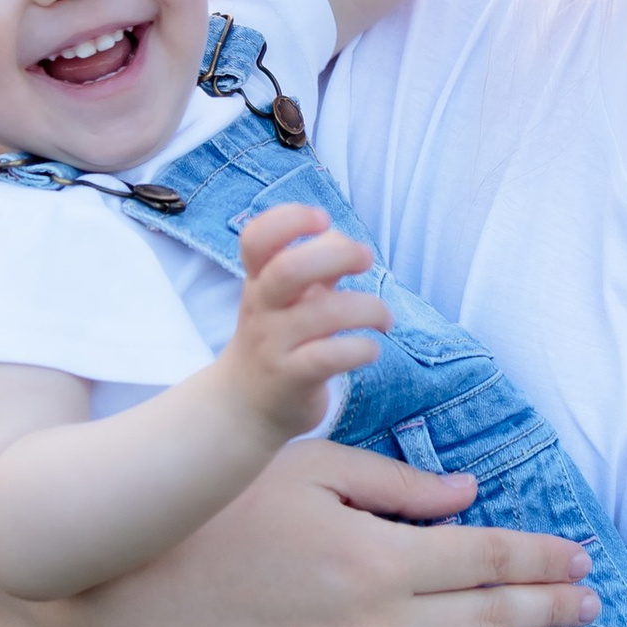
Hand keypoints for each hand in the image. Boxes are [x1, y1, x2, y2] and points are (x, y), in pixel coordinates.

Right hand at [0, 438, 599, 626]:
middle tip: (595, 605)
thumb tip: (471, 497)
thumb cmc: (222, 513)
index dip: (543, 558)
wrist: (136, 590)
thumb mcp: (311, 469)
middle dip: (553, 610)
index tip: (580, 559)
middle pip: (492, 619)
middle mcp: (380, 626)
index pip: (488, 556)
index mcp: (380, 556)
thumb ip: (396, 486)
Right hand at [224, 201, 390, 437]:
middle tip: (366, 259)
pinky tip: (370, 349)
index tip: (322, 219)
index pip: (257, 238)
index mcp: (260, 281)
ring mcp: (274, 344)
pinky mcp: (291, 379)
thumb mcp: (287, 300)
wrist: (243, 407)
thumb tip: (346, 241)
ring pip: (323, 313)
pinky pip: (329, 357)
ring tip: (384, 318)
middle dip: (338, 254)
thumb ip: (316, 268)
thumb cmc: (276, 341)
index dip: (289, 219)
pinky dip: (361, 349)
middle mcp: (263, 308)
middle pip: (288, 268)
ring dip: (369, 308)